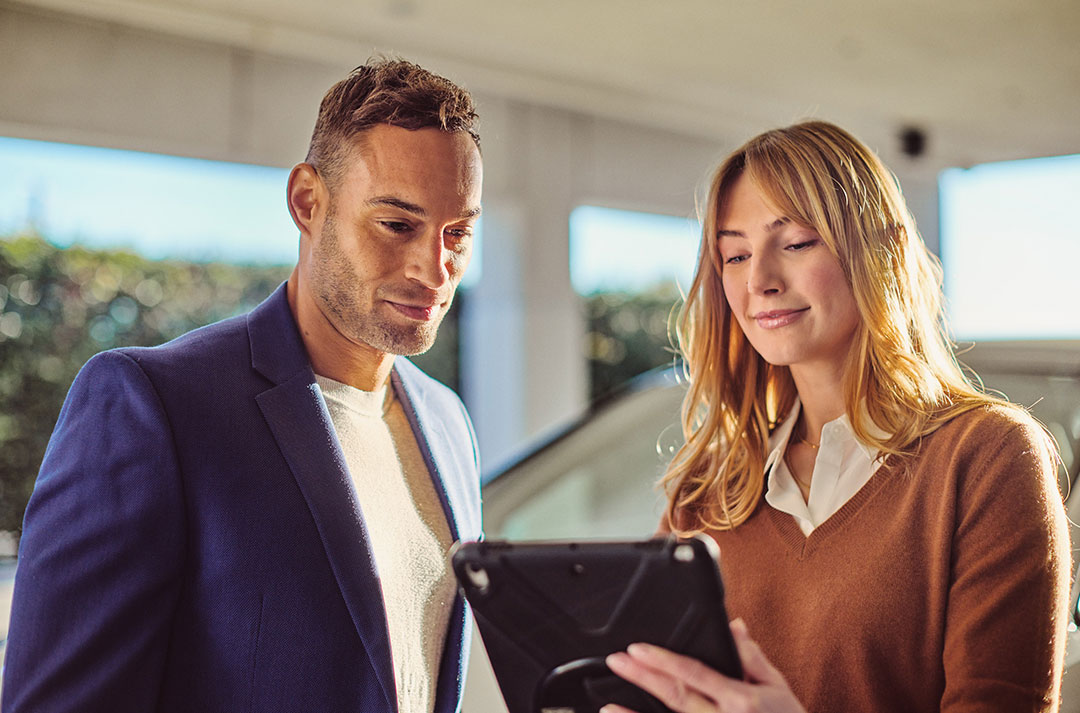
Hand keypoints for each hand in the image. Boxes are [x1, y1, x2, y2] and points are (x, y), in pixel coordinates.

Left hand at [601, 618, 807, 712]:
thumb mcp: (778, 686)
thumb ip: (752, 657)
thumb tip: (732, 625)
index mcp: (741, 700)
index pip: (695, 674)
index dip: (664, 661)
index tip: (637, 648)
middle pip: (676, 697)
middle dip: (643, 677)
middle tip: (616, 661)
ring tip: (607, 705)